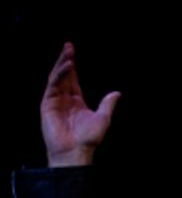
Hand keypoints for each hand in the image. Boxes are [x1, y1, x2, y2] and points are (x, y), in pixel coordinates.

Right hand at [40, 42, 119, 166]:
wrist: (75, 151)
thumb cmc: (88, 139)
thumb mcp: (103, 119)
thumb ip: (107, 105)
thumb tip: (117, 93)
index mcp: (76, 101)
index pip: (72, 78)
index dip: (72, 65)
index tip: (72, 50)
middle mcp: (64, 99)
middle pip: (63, 74)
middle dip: (65, 59)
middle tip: (68, 45)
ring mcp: (55, 101)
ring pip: (56, 77)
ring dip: (62, 64)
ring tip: (68, 52)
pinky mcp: (47, 104)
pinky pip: (53, 85)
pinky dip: (60, 74)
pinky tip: (68, 66)